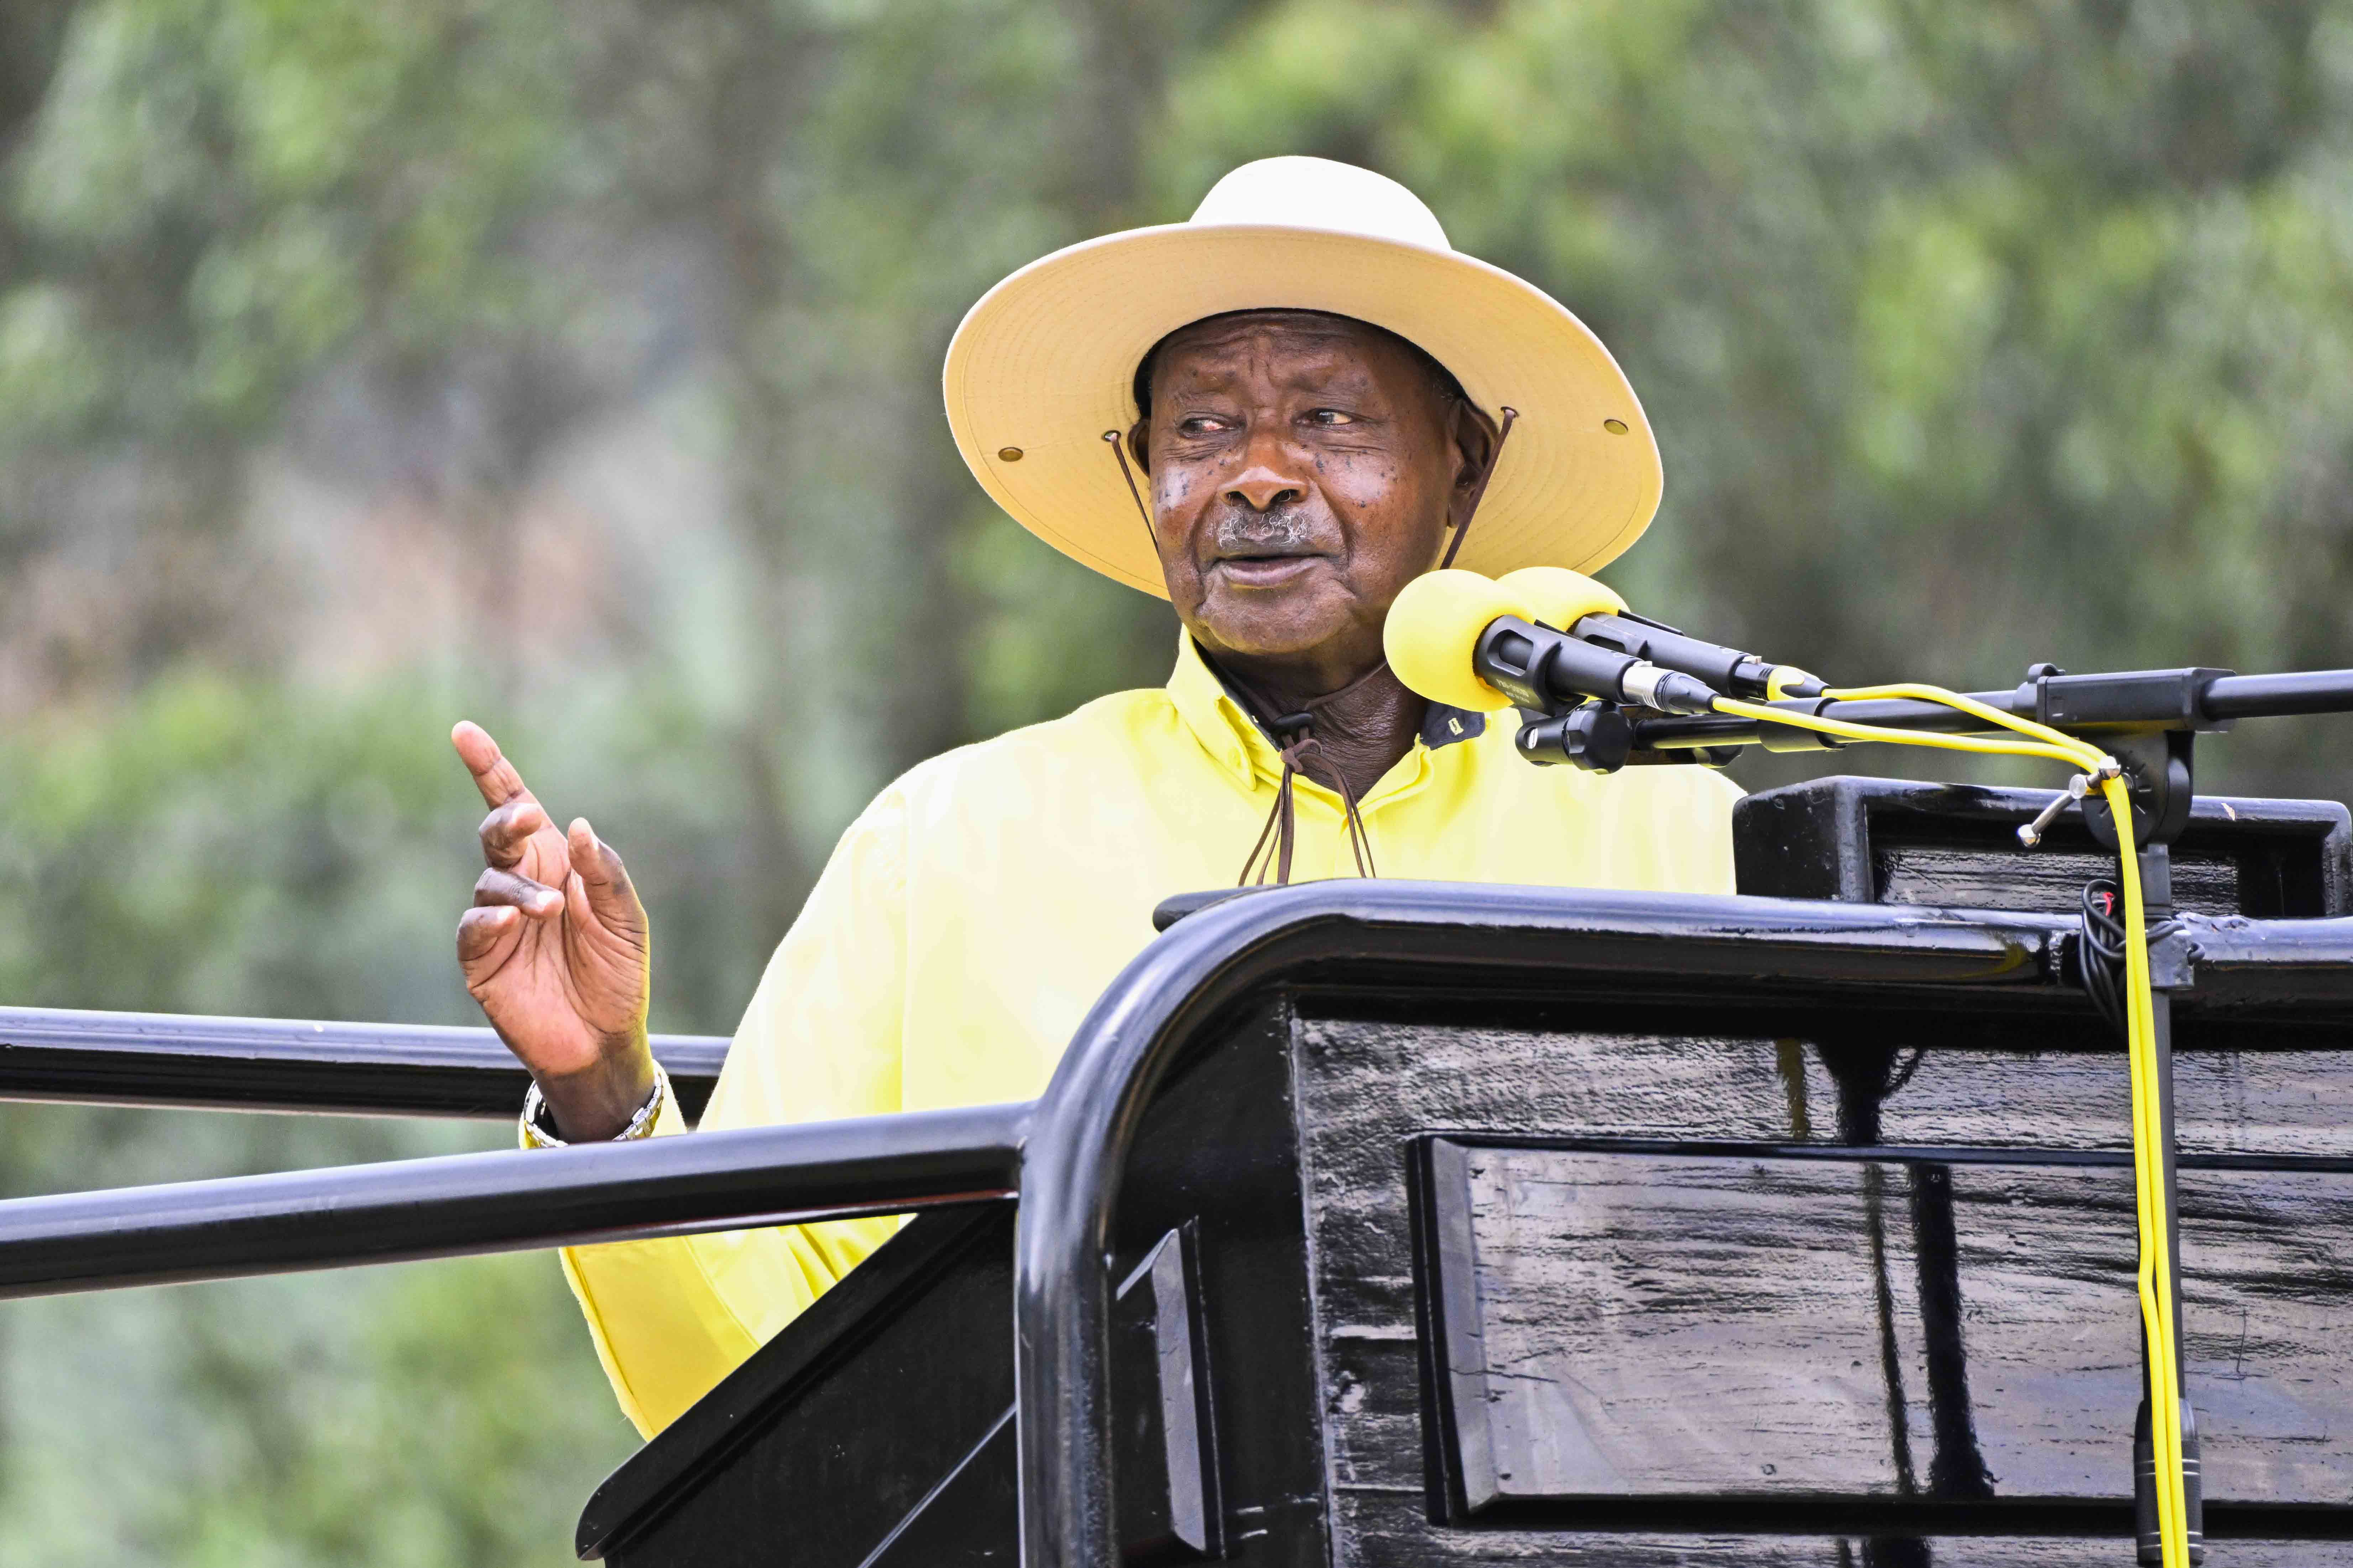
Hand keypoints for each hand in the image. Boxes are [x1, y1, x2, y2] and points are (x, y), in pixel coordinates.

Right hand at [452, 721, 655, 1140]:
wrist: (604, 1038)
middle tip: (528, 818)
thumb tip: (581, 826)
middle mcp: (521, 883)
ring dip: (522, 889)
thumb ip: (604, 872)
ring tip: (551, 910)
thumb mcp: (626, 919)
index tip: (464, 732)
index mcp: (555, 863)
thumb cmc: (617, 975)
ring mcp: (496, 920)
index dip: (490, 768)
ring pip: (492, 881)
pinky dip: (491, 919)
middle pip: (497, 832)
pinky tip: (513, 921)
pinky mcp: (481, 959)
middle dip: (506, 817)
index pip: (516, 806)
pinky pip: (474, 926)